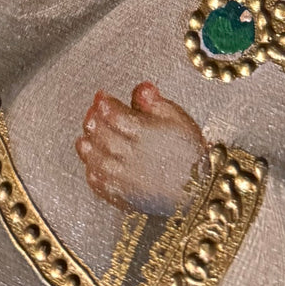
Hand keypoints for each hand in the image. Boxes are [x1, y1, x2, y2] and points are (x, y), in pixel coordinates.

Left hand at [76, 83, 206, 216]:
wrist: (198, 191)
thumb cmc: (189, 152)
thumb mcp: (179, 119)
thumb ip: (156, 103)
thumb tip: (140, 88)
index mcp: (146, 135)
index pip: (115, 116)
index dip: (104, 103)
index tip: (101, 96)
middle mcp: (132, 158)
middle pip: (102, 136)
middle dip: (93, 121)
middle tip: (92, 112)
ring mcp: (125, 180)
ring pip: (96, 160)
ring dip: (87, 146)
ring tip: (86, 136)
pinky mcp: (123, 198)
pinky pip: (99, 185)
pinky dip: (92, 172)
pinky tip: (93, 163)